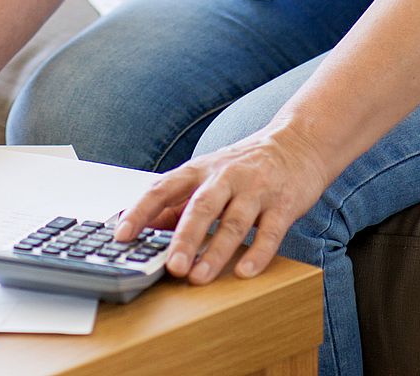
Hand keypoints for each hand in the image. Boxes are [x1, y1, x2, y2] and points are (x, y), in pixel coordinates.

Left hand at [111, 123, 333, 284]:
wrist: (299, 143)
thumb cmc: (247, 165)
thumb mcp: (208, 175)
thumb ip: (178, 202)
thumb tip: (144, 229)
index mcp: (201, 170)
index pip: (164, 187)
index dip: (141, 210)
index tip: (121, 235)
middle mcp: (227, 176)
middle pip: (201, 206)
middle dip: (184, 237)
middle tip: (172, 266)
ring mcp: (257, 189)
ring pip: (234, 221)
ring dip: (216, 251)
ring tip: (199, 277)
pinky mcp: (284, 203)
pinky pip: (270, 231)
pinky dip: (258, 253)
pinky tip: (245, 272)